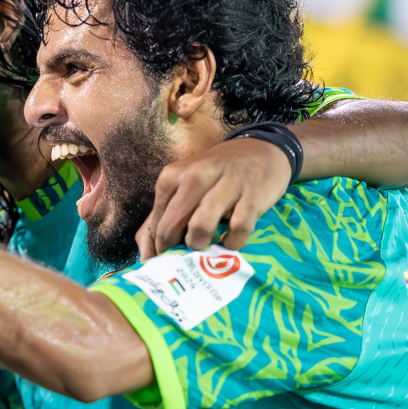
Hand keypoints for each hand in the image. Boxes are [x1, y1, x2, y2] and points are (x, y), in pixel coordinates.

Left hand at [135, 136, 292, 258]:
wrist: (262, 151)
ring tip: (206, 245)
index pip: (156, 223)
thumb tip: (145, 257)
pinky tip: (231, 239)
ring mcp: (225, 185)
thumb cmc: (216, 175)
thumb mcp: (183, 187)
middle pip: (171, 226)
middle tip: (186, 256)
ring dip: (200, 244)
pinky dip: (232, 242)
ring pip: (200, 227)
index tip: (170, 254)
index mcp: (173, 175)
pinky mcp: (252, 197)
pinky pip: (237, 230)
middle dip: (175, 249)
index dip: (160, 245)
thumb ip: (160, 220)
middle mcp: (196, 176)